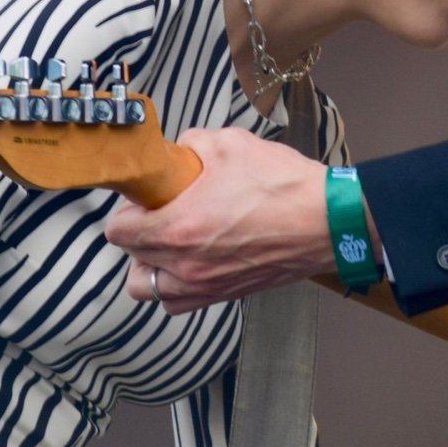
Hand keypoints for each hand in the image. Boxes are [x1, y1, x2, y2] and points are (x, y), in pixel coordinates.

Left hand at [106, 127, 335, 312]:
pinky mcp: (226, 295)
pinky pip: (178, 303)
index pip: (118, 230)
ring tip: (171, 241)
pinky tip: (193, 261)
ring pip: (149, 287)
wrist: (329, 221)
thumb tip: (181, 152)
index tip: (146, 196)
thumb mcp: (231, 144)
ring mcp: (205, 286)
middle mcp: (185, 265)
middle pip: (130, 258)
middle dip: (139, 231)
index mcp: (178, 227)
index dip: (128, 207)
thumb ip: (193, 144)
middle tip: (161, 211)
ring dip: (150, 265)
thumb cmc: (283, 185)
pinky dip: (176, 286)